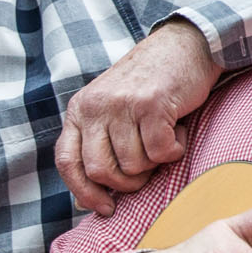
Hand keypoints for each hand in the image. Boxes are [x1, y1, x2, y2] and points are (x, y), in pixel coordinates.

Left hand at [56, 24, 220, 214]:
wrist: (184, 44)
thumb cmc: (149, 85)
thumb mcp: (111, 109)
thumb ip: (98, 143)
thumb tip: (87, 200)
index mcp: (79, 110)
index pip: (67, 162)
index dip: (83, 192)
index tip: (105, 208)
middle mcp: (95, 107)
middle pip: (100, 171)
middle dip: (126, 183)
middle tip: (145, 171)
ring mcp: (122, 105)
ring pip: (133, 165)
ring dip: (155, 163)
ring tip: (162, 138)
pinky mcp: (151, 104)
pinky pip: (161, 153)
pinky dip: (175, 150)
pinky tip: (177, 131)